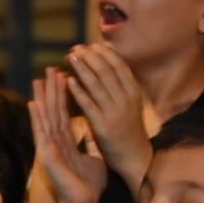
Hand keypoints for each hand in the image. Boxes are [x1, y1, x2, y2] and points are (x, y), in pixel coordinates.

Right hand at [30, 69, 106, 202]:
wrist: (86, 202)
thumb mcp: (96, 158)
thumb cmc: (90, 184)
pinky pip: (42, 134)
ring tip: (39, 79)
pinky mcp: (47, 157)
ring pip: (46, 118)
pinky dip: (37, 118)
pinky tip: (33, 104)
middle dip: (52, 90)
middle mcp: (56, 142)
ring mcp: (49, 149)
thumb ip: (92, 144)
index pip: (64, 113)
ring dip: (42, 98)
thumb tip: (96, 131)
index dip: (65, 94)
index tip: (65, 74)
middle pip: (53, 111)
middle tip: (51, 68)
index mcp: (67, 142)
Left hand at [65, 43, 149, 189]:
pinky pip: (88, 104)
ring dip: (82, 68)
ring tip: (70, 57)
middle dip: (90, 56)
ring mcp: (115, 112)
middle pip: (107, 70)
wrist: (135, 158)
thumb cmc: (129, 130)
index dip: (104, 53)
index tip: (91, 44)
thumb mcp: (130, 105)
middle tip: (75, 48)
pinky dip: (79, 91)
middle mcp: (126, 99)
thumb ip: (120, 88)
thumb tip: (106, 66)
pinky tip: (68, 81)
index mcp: (133, 92)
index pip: (119, 65)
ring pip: (97, 84)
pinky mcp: (102, 126)